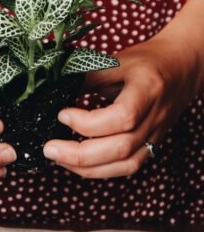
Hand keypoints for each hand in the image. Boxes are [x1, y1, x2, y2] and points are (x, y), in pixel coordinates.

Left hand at [43, 37, 202, 177]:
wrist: (182, 67)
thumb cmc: (147, 62)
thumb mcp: (116, 61)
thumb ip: (86, 77)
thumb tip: (52, 94)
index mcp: (148, 89)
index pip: (122, 117)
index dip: (87, 123)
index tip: (62, 114)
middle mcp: (155, 117)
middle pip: (120, 148)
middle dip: (78, 154)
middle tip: (48, 148)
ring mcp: (155, 135)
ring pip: (124, 164)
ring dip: (86, 167)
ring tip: (57, 158)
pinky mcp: (151, 146)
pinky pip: (126, 167)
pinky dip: (99, 170)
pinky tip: (76, 163)